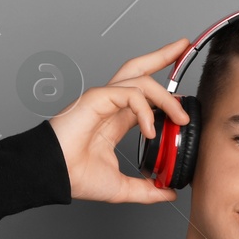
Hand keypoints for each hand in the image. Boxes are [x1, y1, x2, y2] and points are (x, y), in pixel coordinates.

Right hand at [49, 38, 192, 204]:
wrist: (54, 176)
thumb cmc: (74, 176)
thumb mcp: (121, 187)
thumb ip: (146, 189)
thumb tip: (167, 192)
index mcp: (115, 119)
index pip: (144, 96)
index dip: (165, 92)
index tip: (184, 100)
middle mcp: (110, 104)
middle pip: (139, 69)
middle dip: (162, 55)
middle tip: (183, 46)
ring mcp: (103, 98)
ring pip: (141, 79)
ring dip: (166, 96)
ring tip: (181, 118)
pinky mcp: (97, 98)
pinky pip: (130, 94)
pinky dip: (145, 110)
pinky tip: (149, 131)